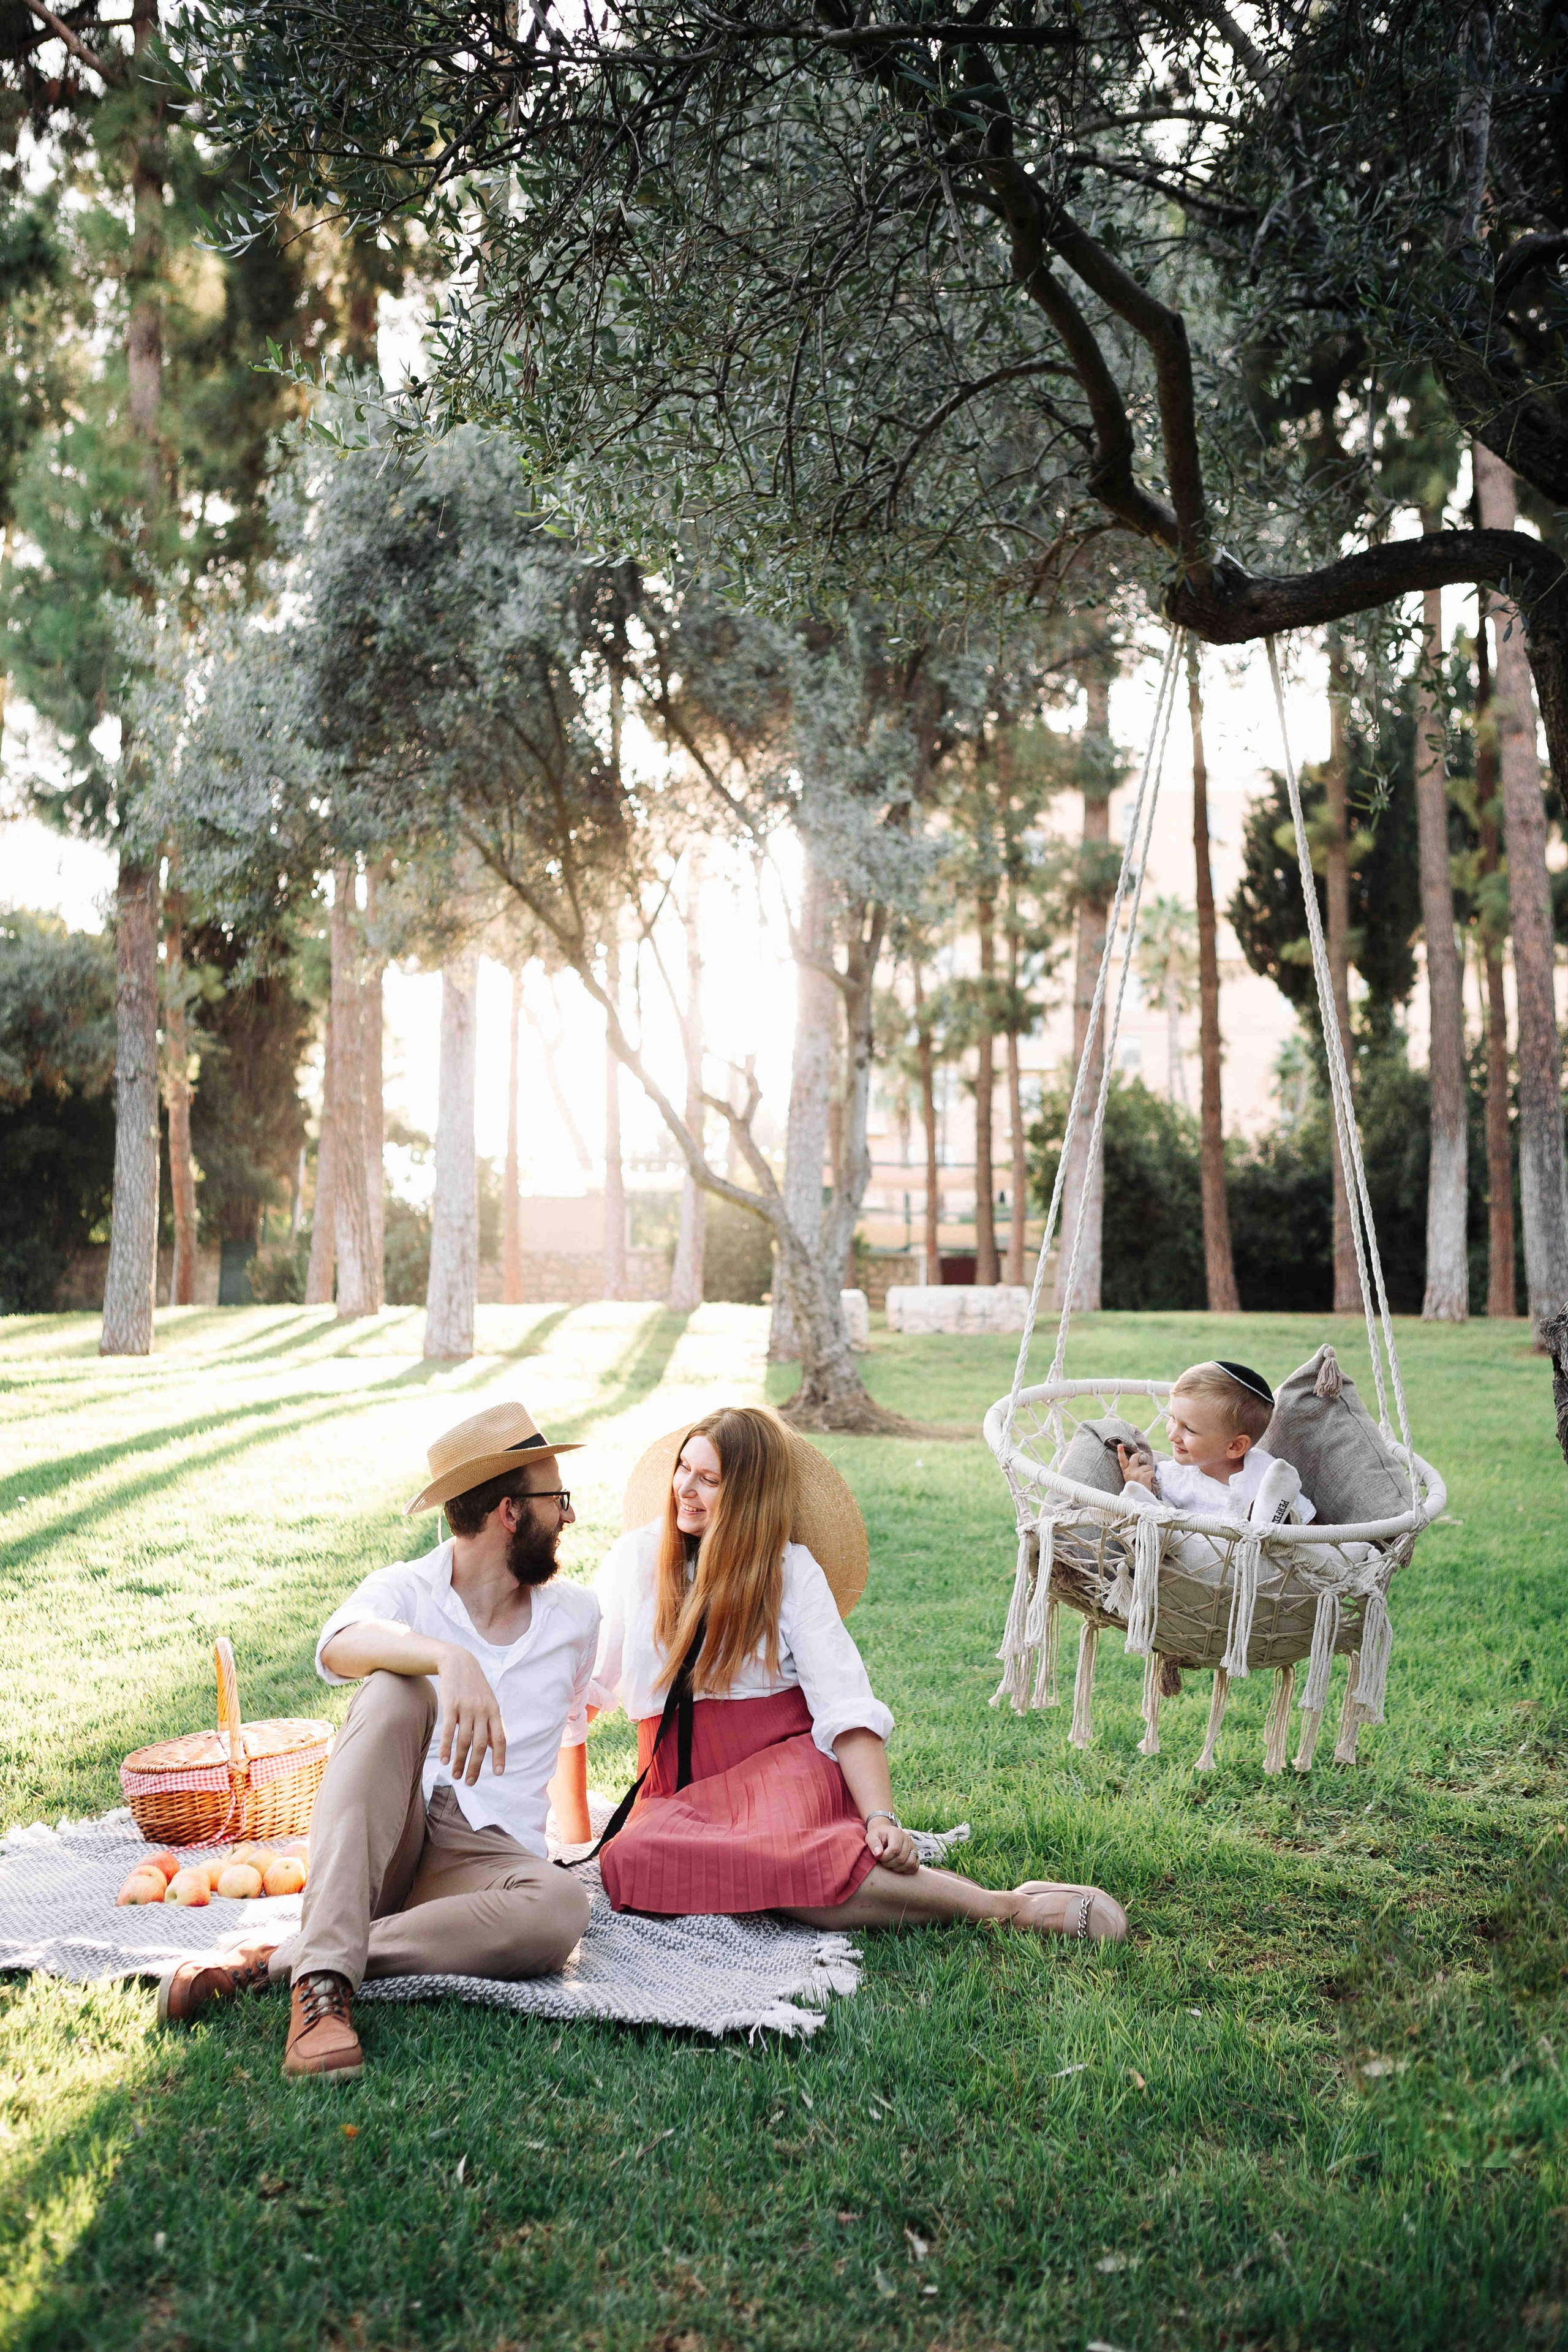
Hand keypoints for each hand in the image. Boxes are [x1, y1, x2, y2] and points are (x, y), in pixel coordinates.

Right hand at [436, 1646, 506, 1783]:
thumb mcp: (488, 1702)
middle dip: (476, 1766)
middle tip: (470, 1782)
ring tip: (455, 1775)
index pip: (500, 1738)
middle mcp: (482, 1711)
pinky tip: (443, 1760)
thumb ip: (491, 1724)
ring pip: (464, 1741)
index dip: (500, 1756)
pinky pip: (448, 1731)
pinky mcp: (451, 1705)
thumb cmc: (474, 1686)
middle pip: (480, 1745)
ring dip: (459, 1761)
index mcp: (494, 1712)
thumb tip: (493, 1748)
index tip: (499, 1773)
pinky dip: (446, 1747)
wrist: (458, 1662)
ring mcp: (466, 1708)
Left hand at [865, 1815, 919, 1874]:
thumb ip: (873, 1844)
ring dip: (898, 1869)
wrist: (884, 1834)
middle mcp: (907, 1839)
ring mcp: (912, 1847)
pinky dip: (906, 1870)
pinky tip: (897, 1868)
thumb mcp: (871, 1837)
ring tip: (890, 1865)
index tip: (878, 1857)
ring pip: (910, 1863)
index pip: (895, 1849)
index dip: (885, 1857)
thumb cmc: (877, 1837)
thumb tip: (878, 1854)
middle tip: (883, 1862)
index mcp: (897, 1833)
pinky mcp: (915, 1855)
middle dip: (889, 1864)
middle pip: (902, 1858)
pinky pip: (915, 1866)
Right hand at [1118, 1444, 1156, 1491]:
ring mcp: (1136, 1473)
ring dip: (1149, 1472)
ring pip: (1147, 1466)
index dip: (1121, 1452)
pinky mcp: (1143, 1476)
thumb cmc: (1137, 1488)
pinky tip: (1149, 1482)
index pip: (1122, 1460)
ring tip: (1146, 1480)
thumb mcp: (1131, 1478)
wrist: (1139, 1498)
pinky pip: (1151, 1472)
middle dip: (1140, 1456)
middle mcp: (1129, 1471)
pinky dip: (1152, 1477)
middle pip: (1135, 1457)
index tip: (1120, 1445)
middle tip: (1143, 1457)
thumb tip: (1142, 1461)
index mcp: (1125, 1472)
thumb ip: (1134, 1470)